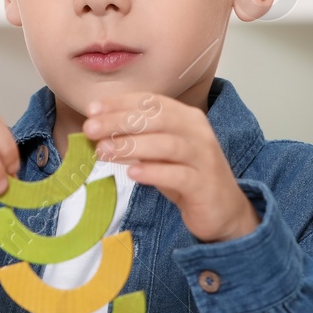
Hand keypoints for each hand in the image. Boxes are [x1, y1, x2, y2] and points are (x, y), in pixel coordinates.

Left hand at [82, 90, 259, 242]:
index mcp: (187, 117)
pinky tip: (132, 173)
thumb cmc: (186, 176)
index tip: (92, 110)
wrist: (222, 210)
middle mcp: (198, 132)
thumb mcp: (161, 153)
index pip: (151, 102)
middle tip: (90, 130)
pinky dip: (153, 172)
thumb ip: (138, 139)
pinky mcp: (204, 184)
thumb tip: (98, 130)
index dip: (120, 103)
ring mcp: (204, 158)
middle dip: (120, 122)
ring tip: (104, 151)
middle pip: (157, 119)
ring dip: (132, 146)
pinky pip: (178, 175)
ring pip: (167, 144)